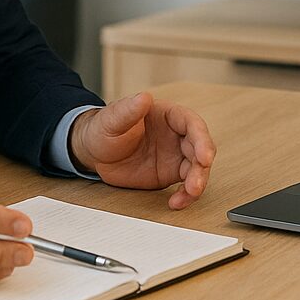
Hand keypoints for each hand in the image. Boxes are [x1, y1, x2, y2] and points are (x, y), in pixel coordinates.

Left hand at [68, 93, 215, 210]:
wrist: (95, 152)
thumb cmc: (105, 129)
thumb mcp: (112, 119)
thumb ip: (128, 110)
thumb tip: (144, 97)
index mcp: (168, 115)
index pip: (192, 124)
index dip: (201, 140)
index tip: (204, 157)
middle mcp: (177, 134)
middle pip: (200, 148)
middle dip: (201, 167)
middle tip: (195, 185)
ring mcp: (176, 155)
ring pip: (197, 168)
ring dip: (197, 183)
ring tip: (188, 195)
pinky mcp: (170, 173)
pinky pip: (186, 184)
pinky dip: (185, 195)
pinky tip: (176, 202)